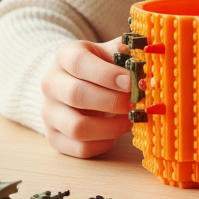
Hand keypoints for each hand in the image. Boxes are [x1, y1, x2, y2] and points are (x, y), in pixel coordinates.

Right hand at [41, 36, 132, 157]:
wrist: (75, 83)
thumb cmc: (99, 67)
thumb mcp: (110, 52)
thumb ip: (127, 51)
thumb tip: (150, 50)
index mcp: (65, 56)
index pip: (79, 63)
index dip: (106, 74)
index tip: (130, 82)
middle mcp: (51, 83)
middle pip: (76, 95)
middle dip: (112, 101)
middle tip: (135, 103)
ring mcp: (49, 113)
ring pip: (76, 127)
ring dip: (109, 127)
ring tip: (129, 120)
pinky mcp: (53, 137)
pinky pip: (79, 148)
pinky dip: (102, 143)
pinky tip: (115, 133)